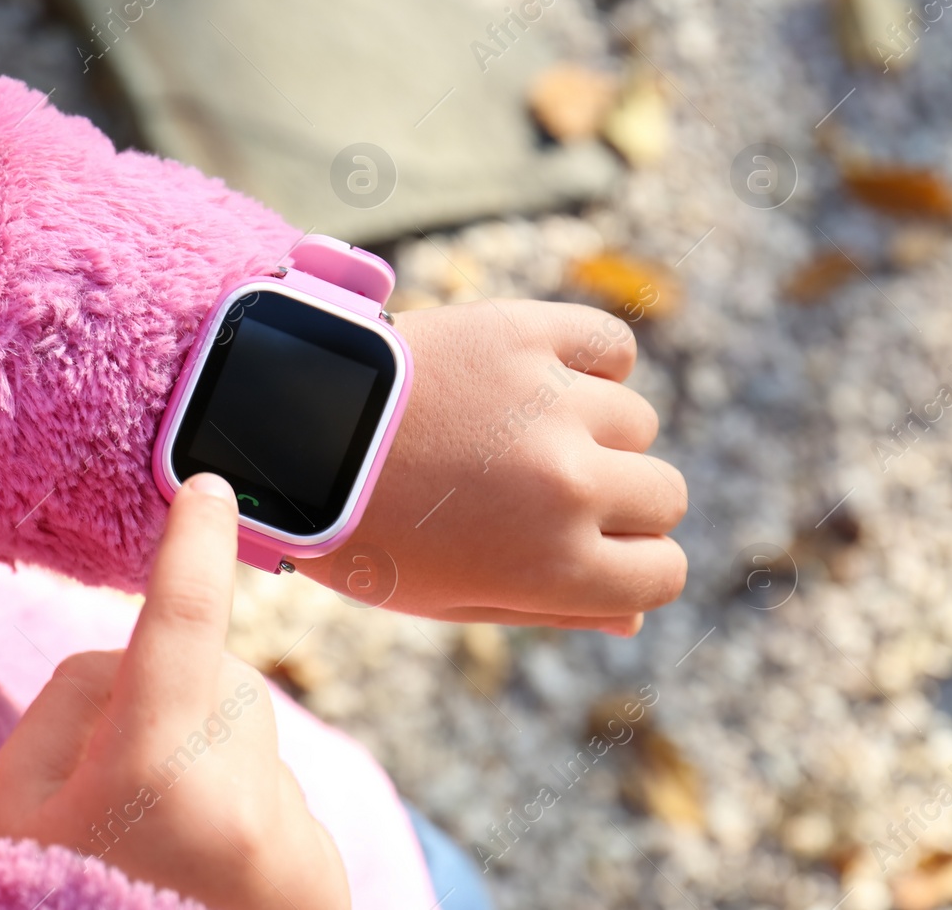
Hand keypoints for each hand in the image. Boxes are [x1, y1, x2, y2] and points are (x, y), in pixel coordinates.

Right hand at [0, 473, 349, 909]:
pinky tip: (202, 878)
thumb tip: (139, 664)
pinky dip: (235, 812)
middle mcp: (238, 793)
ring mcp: (289, 834)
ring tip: (159, 856)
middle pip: (206, 677)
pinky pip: (270, 791)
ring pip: (241, 733)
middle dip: (162, 704)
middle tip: (112, 800)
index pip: (183, 618)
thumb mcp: (12, 811)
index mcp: (153, 768)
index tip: (210, 487)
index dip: (193, 545)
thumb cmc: (52, 906)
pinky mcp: (319, 868)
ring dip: (202, 761)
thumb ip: (70, 709)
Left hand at [299, 300, 686, 634]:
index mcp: (555, 565)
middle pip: (663, 495)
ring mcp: (552, 405)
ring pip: (636, 421)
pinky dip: (586, 359)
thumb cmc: (361, 529)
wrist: (286, 433)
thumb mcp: (449, 597)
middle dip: (617, 499)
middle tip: (544, 487)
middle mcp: (570, 485)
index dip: (630, 564)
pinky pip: (609, 345)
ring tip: (514, 430)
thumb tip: (630, 617)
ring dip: (592, 427)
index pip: (665, 573)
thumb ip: (548, 607)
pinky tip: (536, 376)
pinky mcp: (526, 334)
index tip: (592, 547)